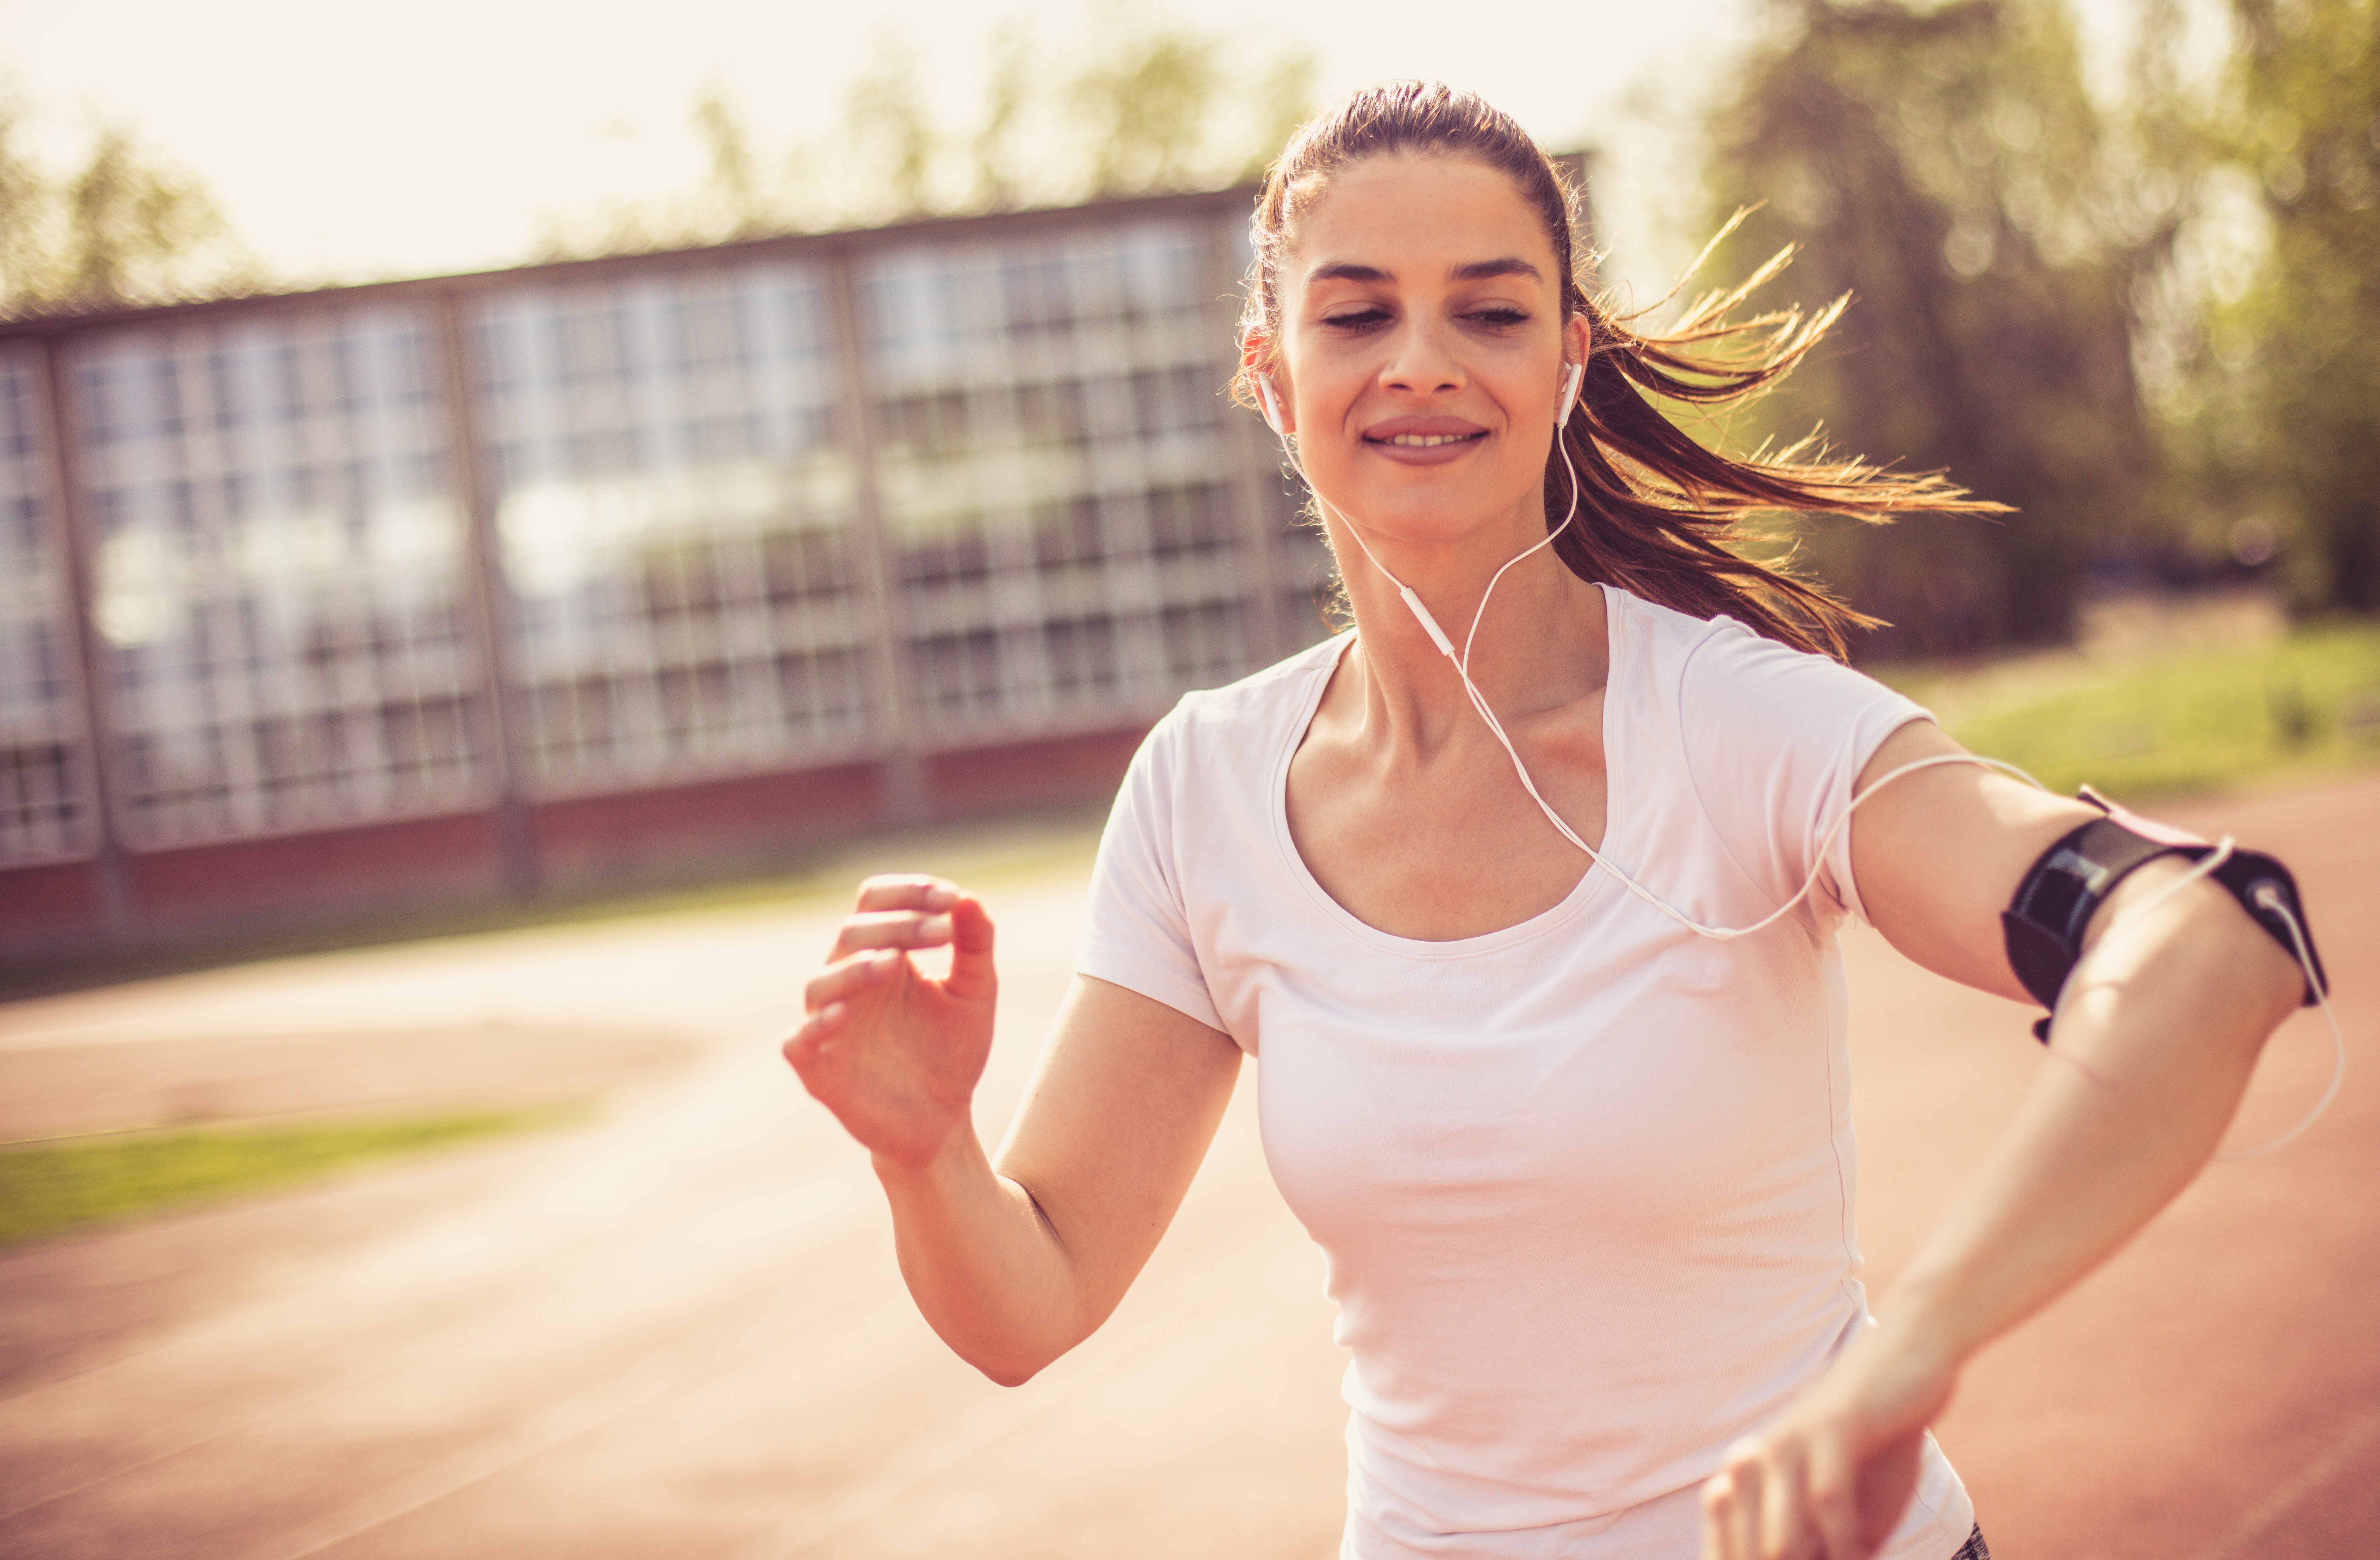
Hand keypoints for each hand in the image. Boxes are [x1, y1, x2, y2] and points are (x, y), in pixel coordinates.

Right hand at [784, 875, 997, 1166]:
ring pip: (821, 982)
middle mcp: (849, 980)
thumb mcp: (974, 994)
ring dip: (854, 968)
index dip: (908, 892)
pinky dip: (816, 1026)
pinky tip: (842, 1016)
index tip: (951, 899)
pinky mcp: (818, 1068)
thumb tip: (969, 898)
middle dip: (896, 926)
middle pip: (852, 933)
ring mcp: (830, 1023)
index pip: (876, 903)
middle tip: (942, 931)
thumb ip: (974, 946)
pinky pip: (800, 1041)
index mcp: (884, 953)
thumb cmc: (953, 1050)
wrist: (943, 1120)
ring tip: (891, 963)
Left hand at [1700, 1318, 1960, 1559]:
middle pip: (1754, 1552)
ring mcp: (1786, 1445)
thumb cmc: (1880, 1441)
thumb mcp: (1852, 1508)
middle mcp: (1754, 1463)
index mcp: (1749, 1480)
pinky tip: (1862, 1555)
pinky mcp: (1826, 1431)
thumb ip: (1831, 1547)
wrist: (1907, 1361)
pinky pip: (1828, 1503)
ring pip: (1781, 1537)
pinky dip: (1846, 1542)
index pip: (1736, 1550)